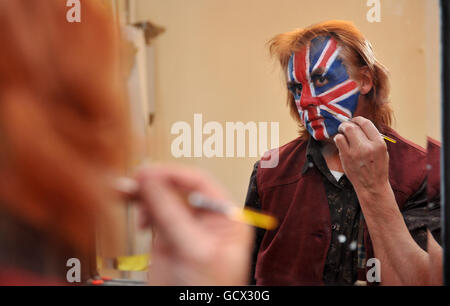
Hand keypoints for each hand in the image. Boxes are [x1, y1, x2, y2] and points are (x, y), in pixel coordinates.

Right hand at [134, 164, 252, 285]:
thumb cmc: (207, 292)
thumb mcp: (195, 251)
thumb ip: (173, 215)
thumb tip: (153, 182)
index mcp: (225, 218)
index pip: (199, 184)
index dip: (173, 175)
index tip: (150, 173)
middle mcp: (205, 219)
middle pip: (178, 189)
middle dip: (154, 183)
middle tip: (134, 180)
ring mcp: (184, 227)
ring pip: (161, 199)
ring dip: (142, 193)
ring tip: (125, 191)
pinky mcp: (165, 238)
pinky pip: (150, 214)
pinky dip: (138, 207)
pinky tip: (130, 205)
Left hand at [333, 116, 389, 196]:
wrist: (372, 186)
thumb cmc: (377, 167)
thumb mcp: (382, 151)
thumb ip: (373, 137)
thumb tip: (359, 123)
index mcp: (379, 144)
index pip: (366, 123)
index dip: (358, 119)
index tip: (354, 120)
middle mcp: (368, 147)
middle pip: (353, 126)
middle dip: (347, 124)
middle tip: (345, 127)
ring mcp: (356, 152)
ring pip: (345, 131)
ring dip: (342, 130)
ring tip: (343, 133)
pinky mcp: (346, 157)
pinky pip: (339, 140)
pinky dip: (338, 138)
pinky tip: (341, 142)